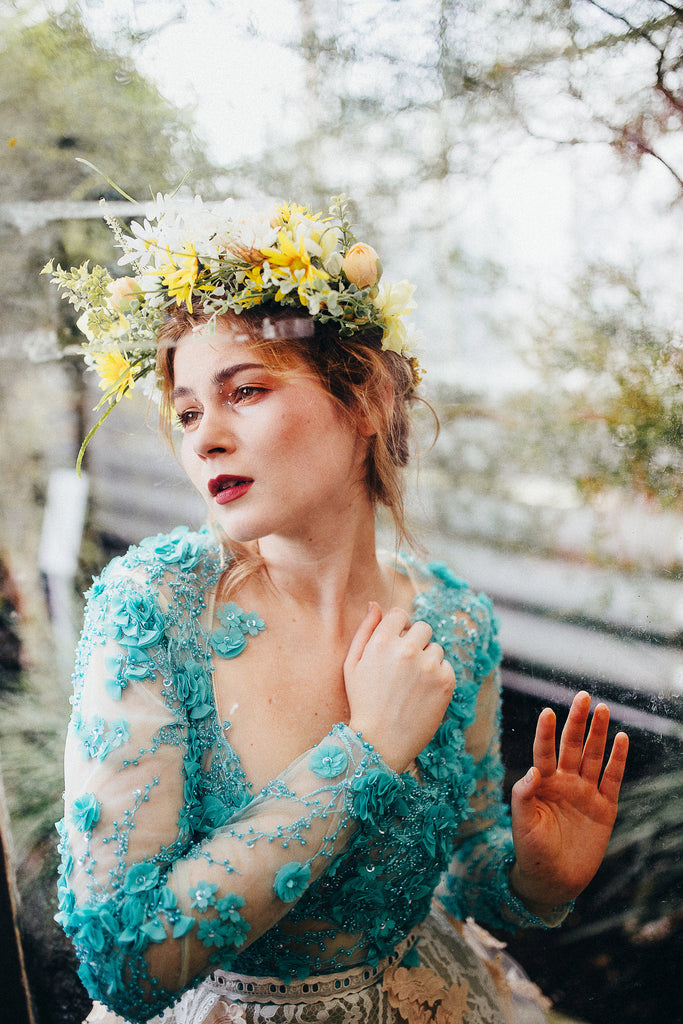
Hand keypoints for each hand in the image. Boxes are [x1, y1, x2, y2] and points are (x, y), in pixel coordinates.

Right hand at [344, 602, 454, 772]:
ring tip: (412, 684)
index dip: (398, 628)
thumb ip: (365, 631)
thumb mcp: (352, 665)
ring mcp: (428, 666)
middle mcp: (407, 649)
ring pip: (436, 648)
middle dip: (416, 642)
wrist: (380, 741)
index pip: (400, 615)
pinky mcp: (445, 682)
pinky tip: (422, 693)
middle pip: (423, 628)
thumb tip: (376, 604)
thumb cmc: (363, 702)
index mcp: (382, 642)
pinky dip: (438, 677)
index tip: (396, 644)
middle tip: (405, 666)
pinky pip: (447, 666)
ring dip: (427, 660)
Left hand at [510, 691, 628, 910]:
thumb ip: (523, 796)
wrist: (553, 879)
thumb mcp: (522, 823)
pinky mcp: (604, 807)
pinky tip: (622, 739)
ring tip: (602, 709)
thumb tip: (533, 771)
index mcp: (542, 783)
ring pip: (593, 757)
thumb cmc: (531, 850)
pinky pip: (612, 779)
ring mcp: (585, 793)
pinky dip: (618, 760)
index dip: (546, 732)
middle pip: (572, 745)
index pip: (544, 751)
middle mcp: (564, 782)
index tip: (547, 712)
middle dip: (577, 721)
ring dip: (598, 734)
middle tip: (583, 696)